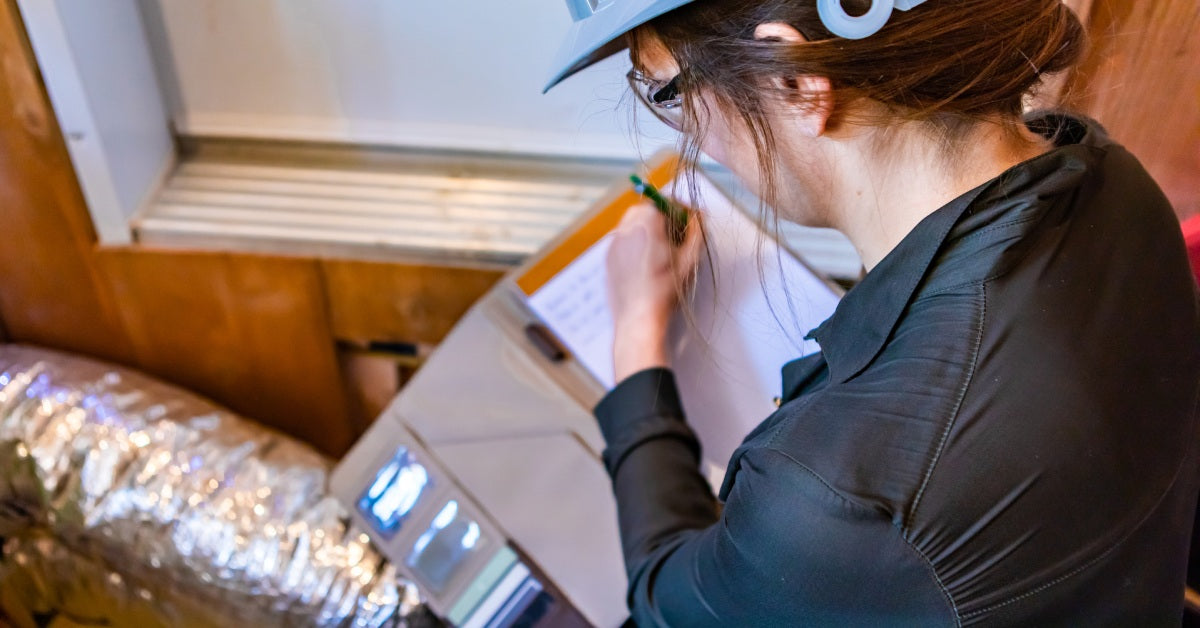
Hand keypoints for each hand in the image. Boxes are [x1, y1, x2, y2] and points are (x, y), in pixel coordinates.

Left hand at [607, 201, 702, 382]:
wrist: (638, 318)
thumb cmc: (665, 290)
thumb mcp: (689, 259)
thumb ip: (696, 232)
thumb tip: (700, 216)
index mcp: (646, 223)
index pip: (664, 201)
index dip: (681, 208)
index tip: (690, 220)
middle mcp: (625, 228)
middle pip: (646, 210)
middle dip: (663, 217)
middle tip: (677, 235)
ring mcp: (613, 243)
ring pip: (632, 225)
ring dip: (648, 229)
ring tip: (662, 249)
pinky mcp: (607, 258)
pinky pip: (623, 241)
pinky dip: (635, 243)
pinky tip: (646, 263)